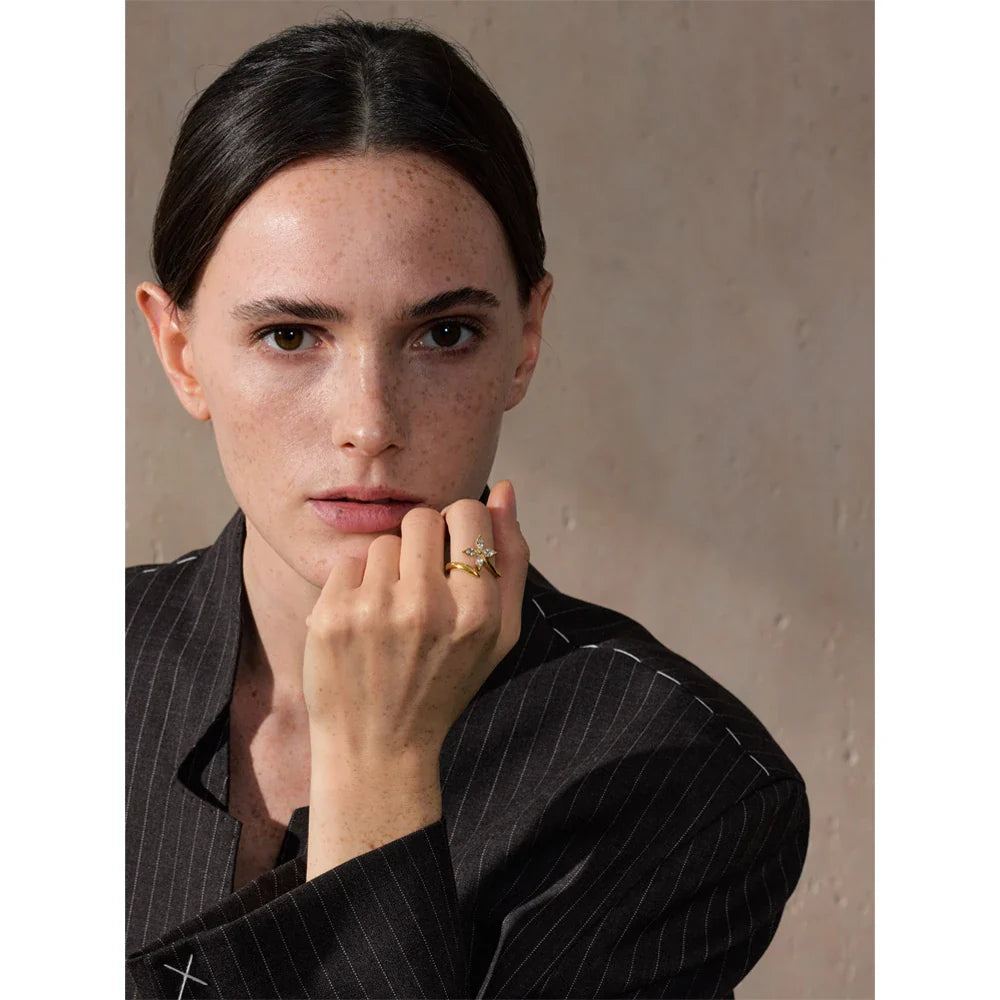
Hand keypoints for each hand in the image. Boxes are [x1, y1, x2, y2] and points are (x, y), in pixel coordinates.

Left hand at [302, 479, 528, 760]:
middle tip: (420, 587)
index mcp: (477, 612)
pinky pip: (349, 561)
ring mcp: (374, 611)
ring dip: (388, 567)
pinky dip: (355, 585)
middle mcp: (427, 607)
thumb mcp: (499, 633)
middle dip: (422, 543)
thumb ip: (511, 558)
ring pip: (384, 540)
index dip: (459, 528)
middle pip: (422, 517)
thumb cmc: (445, 685)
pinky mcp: (332, 616)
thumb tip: (505, 488)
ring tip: (391, 613)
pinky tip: (363, 623)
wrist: (378, 750)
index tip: (452, 559)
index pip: (467, 512)